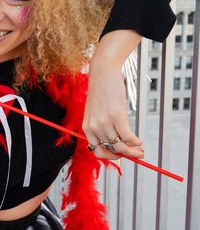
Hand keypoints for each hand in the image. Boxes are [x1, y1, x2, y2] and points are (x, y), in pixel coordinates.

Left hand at [83, 31, 144, 160]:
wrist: (103, 73)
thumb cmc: (102, 92)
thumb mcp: (97, 112)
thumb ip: (103, 126)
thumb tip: (118, 142)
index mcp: (87, 128)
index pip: (97, 151)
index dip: (111, 156)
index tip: (120, 156)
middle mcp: (94, 127)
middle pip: (111, 149)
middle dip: (125, 156)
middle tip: (137, 155)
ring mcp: (104, 122)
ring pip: (120, 145)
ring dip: (133, 150)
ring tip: (141, 150)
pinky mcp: (116, 116)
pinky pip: (127, 136)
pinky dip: (135, 141)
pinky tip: (139, 141)